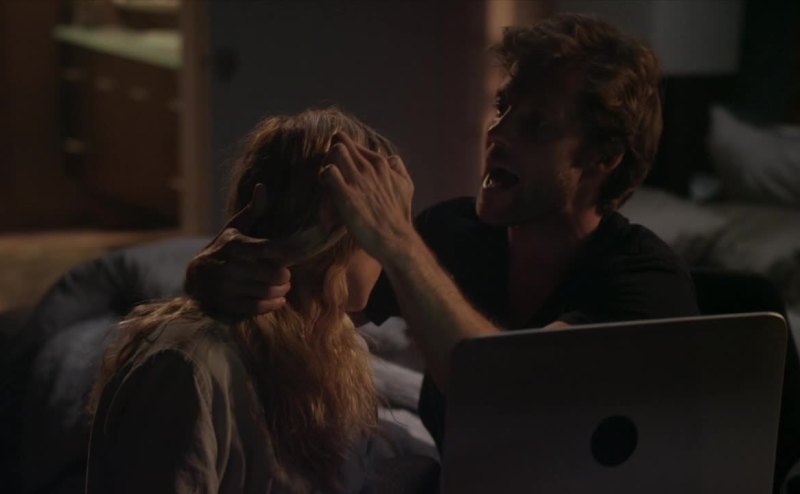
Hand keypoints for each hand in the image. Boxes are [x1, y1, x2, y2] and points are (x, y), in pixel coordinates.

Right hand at [184, 184, 293, 315]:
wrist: (195, 277)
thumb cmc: (222, 249)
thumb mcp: (234, 228)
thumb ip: (253, 210)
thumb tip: (262, 187)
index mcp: (236, 245)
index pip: (269, 250)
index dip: (288, 254)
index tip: (297, 255)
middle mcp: (231, 266)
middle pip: (273, 274)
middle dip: (285, 276)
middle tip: (287, 275)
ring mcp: (229, 286)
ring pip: (268, 291)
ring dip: (281, 291)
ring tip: (283, 286)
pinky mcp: (228, 304)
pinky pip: (258, 308)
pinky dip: (272, 305)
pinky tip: (278, 300)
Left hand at [320, 133, 416, 262]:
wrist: (395, 240)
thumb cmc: (398, 217)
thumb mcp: (406, 187)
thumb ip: (398, 169)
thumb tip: (392, 158)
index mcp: (382, 164)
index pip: (354, 145)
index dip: (343, 158)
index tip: (341, 174)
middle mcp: (370, 167)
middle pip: (341, 143)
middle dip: (330, 156)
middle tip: (329, 176)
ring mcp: (358, 179)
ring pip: (336, 151)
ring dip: (326, 164)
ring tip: (327, 184)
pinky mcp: (346, 194)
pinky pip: (328, 172)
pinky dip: (324, 180)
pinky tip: (327, 195)